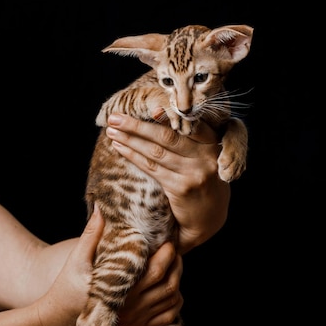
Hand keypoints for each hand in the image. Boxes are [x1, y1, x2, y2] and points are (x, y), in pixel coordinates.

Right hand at [39, 211, 182, 325]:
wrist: (59, 319)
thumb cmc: (66, 286)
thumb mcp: (76, 259)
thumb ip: (91, 235)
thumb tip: (102, 209)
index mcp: (120, 290)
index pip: (156, 271)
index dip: (167, 253)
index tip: (167, 239)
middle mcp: (132, 307)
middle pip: (169, 284)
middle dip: (176, 263)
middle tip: (172, 247)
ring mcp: (136, 319)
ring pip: (171, 300)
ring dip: (177, 280)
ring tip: (173, 263)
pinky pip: (168, 316)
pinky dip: (175, 301)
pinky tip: (170, 286)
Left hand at [105, 113, 230, 252]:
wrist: (209, 219)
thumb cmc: (203, 181)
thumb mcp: (206, 158)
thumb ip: (191, 138)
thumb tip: (157, 112)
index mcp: (213, 144)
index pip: (188, 124)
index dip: (166, 115)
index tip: (147, 107)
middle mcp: (206, 157)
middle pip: (167, 136)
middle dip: (138, 125)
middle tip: (115, 117)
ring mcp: (194, 174)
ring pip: (156, 152)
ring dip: (130, 139)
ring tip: (111, 131)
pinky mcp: (181, 189)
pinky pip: (152, 169)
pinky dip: (133, 156)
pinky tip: (120, 148)